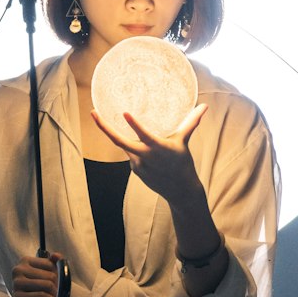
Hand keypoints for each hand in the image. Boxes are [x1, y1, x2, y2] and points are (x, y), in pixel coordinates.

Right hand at [8, 252, 61, 296]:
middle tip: (55, 296)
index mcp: (25, 261)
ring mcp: (16, 283)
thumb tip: (56, 255)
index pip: (52, 264)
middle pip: (51, 275)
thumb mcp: (49, 277)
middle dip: (57, 288)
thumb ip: (54, 264)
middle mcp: (18, 269)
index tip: (56, 285)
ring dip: (54, 296)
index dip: (58, 276)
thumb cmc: (39, 295)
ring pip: (47, 285)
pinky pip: (42, 296)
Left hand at [91, 103, 207, 205]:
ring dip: (124, 136)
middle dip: (104, 127)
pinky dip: (135, 148)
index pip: (144, 135)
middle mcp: (144, 156)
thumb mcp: (184, 142)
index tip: (124, 113)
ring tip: (120, 125)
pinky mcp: (135, 170)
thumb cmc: (183, 163)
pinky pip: (131, 154)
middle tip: (93, 113)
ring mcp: (137, 164)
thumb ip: (191, 122)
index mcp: (158, 147)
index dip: (134, 124)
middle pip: (119, 141)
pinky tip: (145, 150)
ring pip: (126, 146)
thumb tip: (204, 106)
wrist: (180, 191)